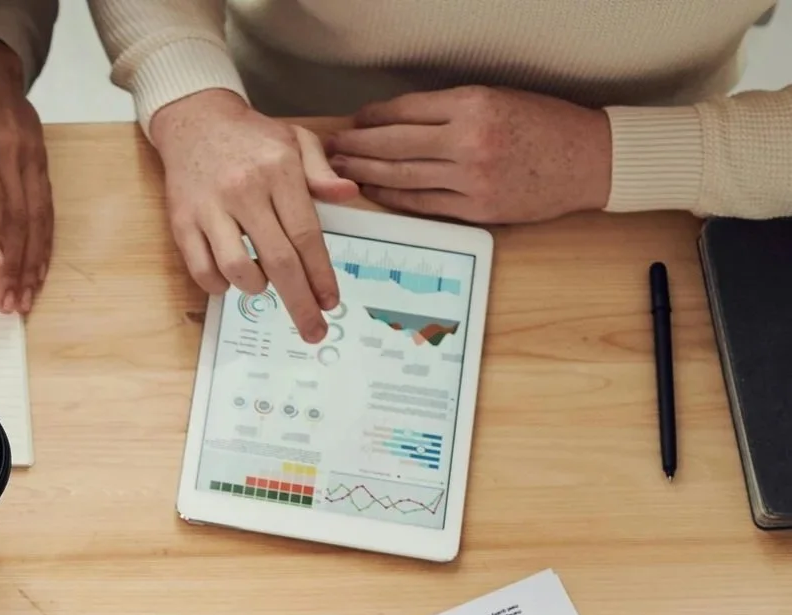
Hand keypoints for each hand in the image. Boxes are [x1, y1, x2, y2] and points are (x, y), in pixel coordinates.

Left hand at [0, 29, 51, 314]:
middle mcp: (11, 152)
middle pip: (20, 216)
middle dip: (16, 264)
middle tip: (10, 302)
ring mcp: (32, 157)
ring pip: (39, 217)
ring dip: (35, 261)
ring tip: (27, 297)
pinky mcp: (43, 162)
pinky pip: (48, 208)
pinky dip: (46, 243)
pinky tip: (40, 270)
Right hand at [150, 89, 359, 341]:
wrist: (194, 119)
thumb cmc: (250, 137)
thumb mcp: (294, 140)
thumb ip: (321, 172)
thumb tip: (348, 196)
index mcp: (279, 170)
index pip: (306, 234)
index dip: (321, 275)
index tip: (330, 303)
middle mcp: (246, 190)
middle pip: (279, 261)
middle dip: (299, 302)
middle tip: (313, 330)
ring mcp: (211, 208)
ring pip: (239, 269)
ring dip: (256, 288)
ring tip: (262, 283)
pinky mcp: (183, 222)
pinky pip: (202, 270)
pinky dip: (219, 286)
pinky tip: (230, 279)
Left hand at [326, 86, 611, 223]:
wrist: (589, 160)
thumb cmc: (547, 126)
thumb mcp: (500, 99)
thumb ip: (453, 110)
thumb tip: (402, 120)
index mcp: (475, 105)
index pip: (407, 111)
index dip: (374, 117)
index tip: (355, 121)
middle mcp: (469, 141)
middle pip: (395, 145)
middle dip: (358, 146)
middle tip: (331, 148)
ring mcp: (470, 179)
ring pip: (402, 177)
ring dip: (366, 174)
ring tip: (342, 170)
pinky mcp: (475, 210)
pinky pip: (421, 204)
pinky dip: (393, 198)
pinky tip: (374, 192)